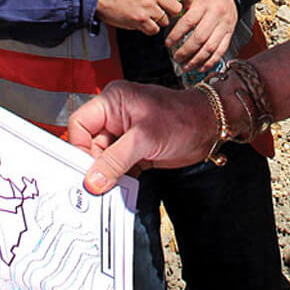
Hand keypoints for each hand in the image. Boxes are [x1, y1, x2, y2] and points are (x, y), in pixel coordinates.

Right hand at [66, 79, 218, 193]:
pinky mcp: (135, 150)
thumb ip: (116, 160)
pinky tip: (123, 186)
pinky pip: (117, 166)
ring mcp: (125, 134)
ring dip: (106, 174)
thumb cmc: (183, 119)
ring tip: (110, 188)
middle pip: (89, 144)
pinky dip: (119, 178)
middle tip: (95, 185)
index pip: (80, 124)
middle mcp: (115, 116)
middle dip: (93, 165)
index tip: (84, 169)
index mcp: (113, 102)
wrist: (210, 127)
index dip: (79, 146)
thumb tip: (92, 180)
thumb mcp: (145, 138)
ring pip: (103, 158)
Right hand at [97, 0, 192, 34]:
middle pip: (177, 8)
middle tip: (163, 11)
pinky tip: (142, 22)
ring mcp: (147, 7)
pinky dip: (150, 28)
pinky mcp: (139, 20)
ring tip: (147, 14)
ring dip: (159, 20)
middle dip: (172, 12)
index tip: (187, 3)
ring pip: (166, 20)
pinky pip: (154, 29)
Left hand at [166, 0, 238, 73]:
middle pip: (199, 38)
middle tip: (176, 58)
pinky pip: (221, 51)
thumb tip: (167, 23)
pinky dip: (210, 62)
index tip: (168, 43)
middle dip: (186, 51)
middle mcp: (216, 15)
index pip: (188, 22)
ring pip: (210, 47)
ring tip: (185, 66)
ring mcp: (225, 25)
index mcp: (204, 3)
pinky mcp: (230, 33)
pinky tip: (200, 67)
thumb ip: (183, 7)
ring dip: (196, 60)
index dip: (177, 35)